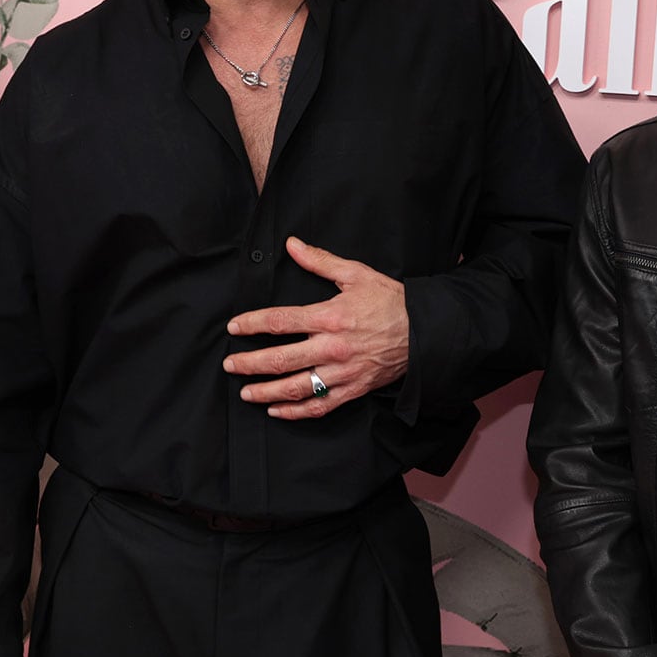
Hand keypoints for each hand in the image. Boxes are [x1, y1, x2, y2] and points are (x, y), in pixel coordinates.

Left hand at [223, 237, 408, 418]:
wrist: (426, 331)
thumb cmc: (391, 301)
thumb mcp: (356, 274)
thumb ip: (320, 261)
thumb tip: (292, 245)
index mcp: (330, 316)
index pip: (280, 321)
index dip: (252, 324)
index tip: (234, 328)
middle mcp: (332, 347)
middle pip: (281, 360)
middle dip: (250, 364)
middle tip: (230, 365)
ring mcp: (342, 372)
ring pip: (297, 387)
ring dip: (266, 392)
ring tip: (246, 393)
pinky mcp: (353, 390)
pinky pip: (320, 406)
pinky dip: (296, 411)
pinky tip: (277, 411)